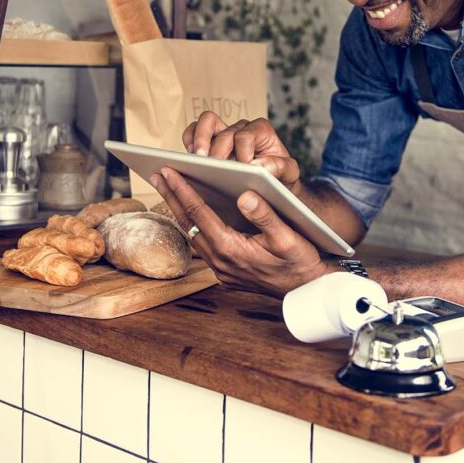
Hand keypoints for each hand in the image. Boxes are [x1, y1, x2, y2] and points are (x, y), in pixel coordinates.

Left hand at [150, 166, 331, 295]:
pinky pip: (202, 245)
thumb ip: (265, 215)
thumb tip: (245, 195)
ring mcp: (221, 269)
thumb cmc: (300, 261)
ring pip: (192, 234)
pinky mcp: (225, 272)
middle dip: (171, 197)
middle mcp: (220, 261)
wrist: (306, 290)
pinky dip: (193, 224)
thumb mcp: (288, 236)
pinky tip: (192, 213)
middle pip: (188, 223)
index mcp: (231, 249)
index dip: (182, 190)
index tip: (168, 171)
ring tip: (169, 189)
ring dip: (179, 211)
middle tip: (157, 174)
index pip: (199, 213)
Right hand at [181, 112, 300, 189]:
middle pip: (223, 130)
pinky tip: (190, 160)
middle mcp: (241, 128)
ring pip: (205, 122)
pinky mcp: (209, 142)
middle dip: (217, 149)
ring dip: (199, 140)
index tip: (244, 169)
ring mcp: (223, 133)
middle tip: (214, 166)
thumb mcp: (289, 173)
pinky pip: (193, 132)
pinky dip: (189, 141)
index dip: (242, 152)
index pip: (245, 136)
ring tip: (198, 160)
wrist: (272, 184)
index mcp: (261, 131)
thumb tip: (258, 166)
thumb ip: (280, 167)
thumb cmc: (280, 176)